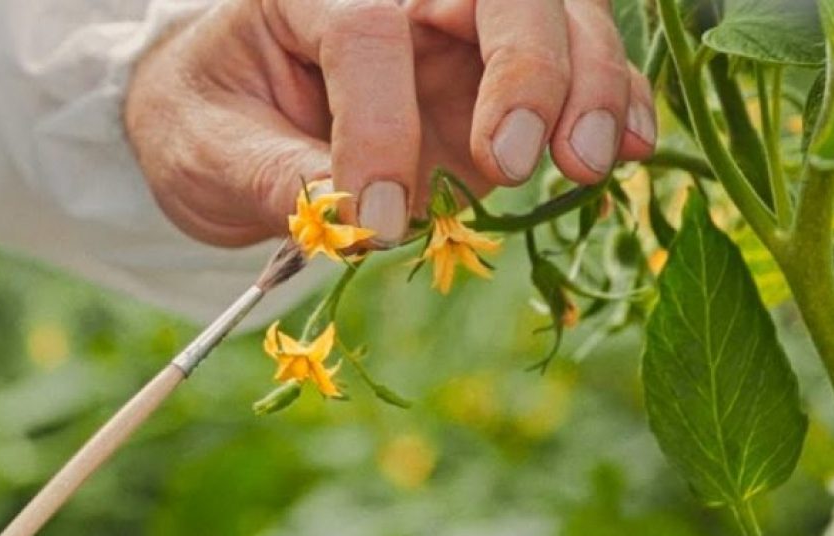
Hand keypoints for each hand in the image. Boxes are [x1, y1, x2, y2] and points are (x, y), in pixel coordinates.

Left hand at [126, 0, 655, 248]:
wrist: (222, 120)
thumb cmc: (205, 121)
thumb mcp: (206, 152)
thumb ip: (269, 177)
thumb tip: (346, 216)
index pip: (367, 33)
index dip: (380, 124)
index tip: (379, 217)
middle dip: (523, 66)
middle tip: (514, 160)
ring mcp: (455, 29)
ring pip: (555, 14)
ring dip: (588, 83)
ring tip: (587, 164)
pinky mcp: (492, 76)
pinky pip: (574, 66)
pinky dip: (613, 100)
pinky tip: (628, 149)